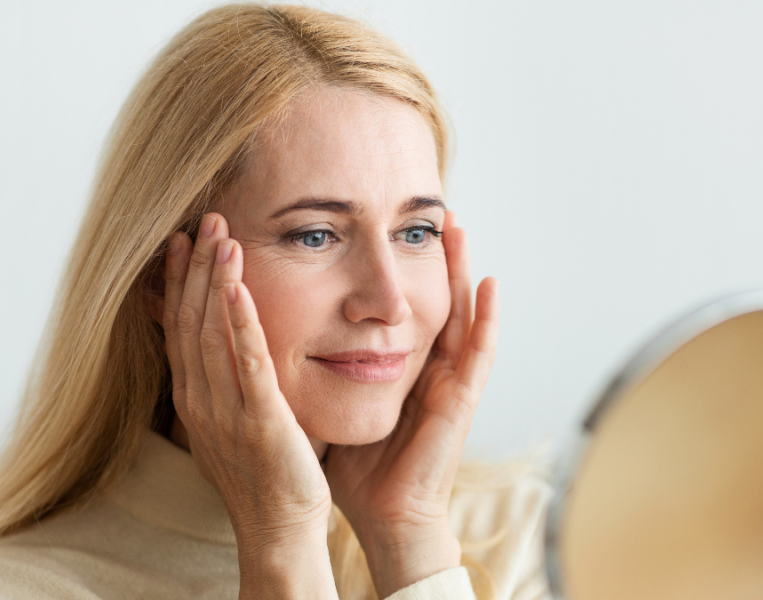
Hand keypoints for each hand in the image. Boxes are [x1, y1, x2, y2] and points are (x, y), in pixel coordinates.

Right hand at [162, 213, 336, 598]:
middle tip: (205, 219)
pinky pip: (248, 365)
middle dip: (196, 268)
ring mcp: (227, 410)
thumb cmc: (265, 468)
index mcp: (196, 396)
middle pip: (190, 320)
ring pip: (212, 334)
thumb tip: (225, 337)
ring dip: (214, 282)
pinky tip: (239, 289)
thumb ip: (226, 377)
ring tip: (221, 236)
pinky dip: (241, 325)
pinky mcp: (260, 421)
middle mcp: (202, 399)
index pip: (181, 326)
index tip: (186, 239)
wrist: (279, 524)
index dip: (181, 280)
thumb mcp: (233, 416)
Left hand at [325, 210, 499, 597]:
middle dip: (432, 256)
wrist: (382, 515)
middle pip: (434, 299)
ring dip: (461, 271)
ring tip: (457, 228)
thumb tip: (274, 338)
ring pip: (461, 315)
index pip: (402, 307)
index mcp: (399, 368)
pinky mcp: (460, 402)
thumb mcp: (333, 406)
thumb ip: (315, 373)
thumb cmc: (357, 466)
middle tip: (428, 212)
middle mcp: (428, 368)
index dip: (397, 268)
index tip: (383, 228)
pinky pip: (480, 355)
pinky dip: (487, 319)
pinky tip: (488, 285)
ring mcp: (448, 383)